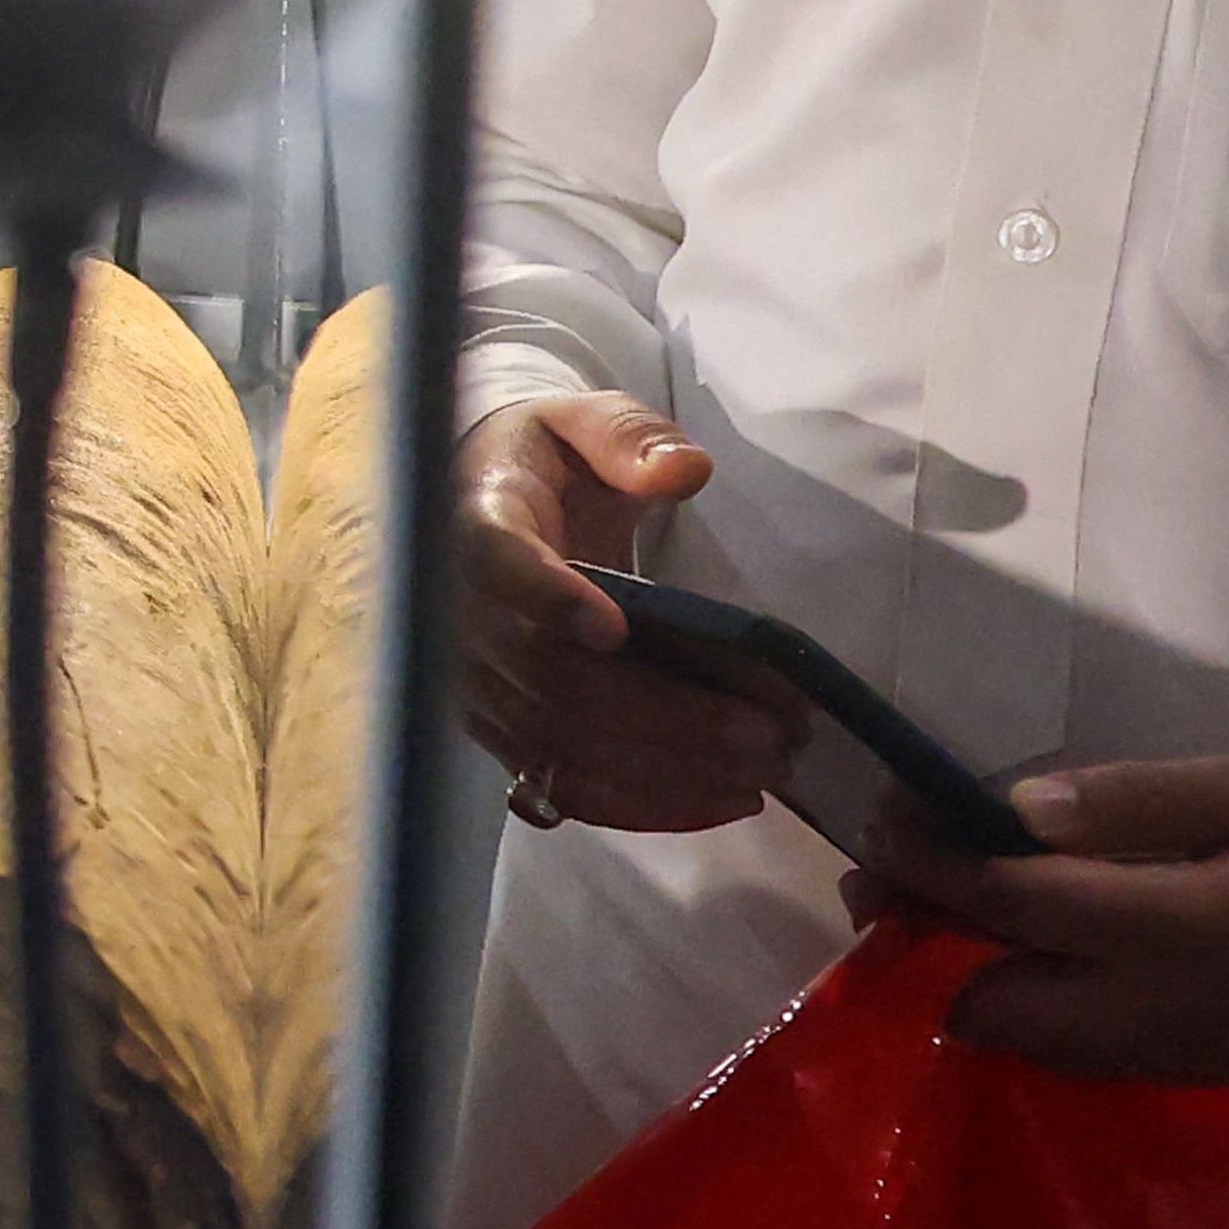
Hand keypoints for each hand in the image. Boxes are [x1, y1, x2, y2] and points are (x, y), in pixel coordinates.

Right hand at [453, 395, 794, 833]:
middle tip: (766, 733)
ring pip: (564, 748)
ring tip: (761, 772)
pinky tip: (718, 803)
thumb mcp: (579, 421)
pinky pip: (567, 787)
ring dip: (666, 772)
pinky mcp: (504, 735)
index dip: (548, 603)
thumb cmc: (541, 462)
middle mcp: (461, 623)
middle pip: (554, 684)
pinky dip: (642, 806)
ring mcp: (480, 689)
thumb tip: (684, 468)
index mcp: (479, 529)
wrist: (478, 508)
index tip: (613, 628)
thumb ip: (627, 437)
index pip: (498, 571)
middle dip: (665, 718)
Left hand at [846, 754, 1228, 1081]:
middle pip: (990, 1006)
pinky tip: (1019, 958)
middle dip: (922, 946)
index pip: (1012, 905)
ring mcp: (1183, 1059)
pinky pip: (1079, 1060)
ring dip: (965, 987)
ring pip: (1026, 1047)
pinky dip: (1025, 1015)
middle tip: (887, 875)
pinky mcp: (1205, 1074)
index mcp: (1182, 931)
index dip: (928, 864)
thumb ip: (1145, 800)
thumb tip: (1019, 807)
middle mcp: (1165, 1014)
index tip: (876, 818)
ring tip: (933, 912)